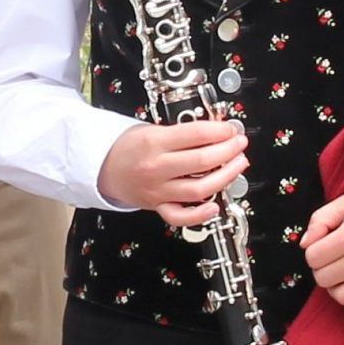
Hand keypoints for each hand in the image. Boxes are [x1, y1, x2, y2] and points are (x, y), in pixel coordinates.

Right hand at [99, 117, 246, 228]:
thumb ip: (181, 132)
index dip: (220, 130)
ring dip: (226, 176)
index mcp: (154, 142)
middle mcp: (156, 167)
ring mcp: (158, 190)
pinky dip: (200, 214)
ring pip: (200, 188)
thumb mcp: (150, 128)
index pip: (196, 134)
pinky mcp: (159, 206)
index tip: (230, 128)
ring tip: (238, 164)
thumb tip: (216, 131)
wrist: (103, 168)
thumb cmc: (128, 147)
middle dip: (229, 150)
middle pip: (203, 161)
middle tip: (239, 143)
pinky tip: (215, 205)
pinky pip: (181, 216)